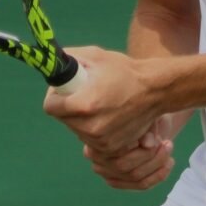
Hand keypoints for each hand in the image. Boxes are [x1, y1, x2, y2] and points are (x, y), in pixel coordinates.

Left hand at [43, 45, 160, 157]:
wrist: (155, 91)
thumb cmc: (124, 71)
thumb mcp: (96, 56)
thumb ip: (69, 59)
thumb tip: (52, 63)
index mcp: (85, 104)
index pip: (50, 107)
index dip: (55, 96)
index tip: (64, 90)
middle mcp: (91, 127)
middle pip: (62, 119)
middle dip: (68, 107)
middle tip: (84, 94)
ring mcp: (101, 141)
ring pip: (76, 129)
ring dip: (81, 119)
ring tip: (99, 105)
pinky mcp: (110, 148)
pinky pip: (90, 138)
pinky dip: (94, 128)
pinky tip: (107, 116)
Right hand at [84, 116, 175, 190]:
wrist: (145, 123)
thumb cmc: (141, 114)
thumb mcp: (145, 116)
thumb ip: (144, 127)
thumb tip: (148, 143)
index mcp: (96, 140)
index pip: (115, 150)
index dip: (138, 145)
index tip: (156, 136)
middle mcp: (97, 160)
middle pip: (123, 166)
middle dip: (150, 156)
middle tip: (168, 143)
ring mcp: (108, 175)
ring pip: (135, 177)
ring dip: (157, 165)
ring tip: (169, 149)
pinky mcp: (122, 183)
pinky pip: (142, 185)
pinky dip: (159, 175)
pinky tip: (169, 163)